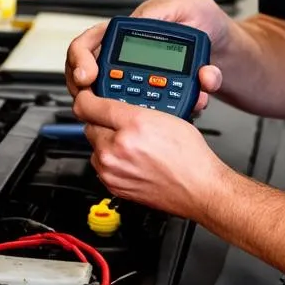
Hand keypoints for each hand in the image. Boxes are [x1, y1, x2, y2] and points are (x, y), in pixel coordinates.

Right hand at [65, 0, 228, 112]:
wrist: (228, 43)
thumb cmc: (204, 17)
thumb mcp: (183, 2)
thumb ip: (159, 11)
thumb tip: (137, 23)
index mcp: (124, 31)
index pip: (86, 46)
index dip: (78, 62)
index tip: (87, 77)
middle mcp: (126, 58)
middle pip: (90, 82)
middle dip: (93, 97)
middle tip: (104, 106)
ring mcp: (141, 80)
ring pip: (119, 103)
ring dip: (133, 110)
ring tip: (155, 108)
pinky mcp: (159, 98)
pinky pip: (152, 112)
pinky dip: (168, 114)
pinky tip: (189, 104)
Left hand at [73, 90, 233, 220]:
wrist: (198, 187)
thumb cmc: (189, 156)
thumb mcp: (166, 116)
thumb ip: (134, 107)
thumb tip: (114, 104)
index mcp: (132, 125)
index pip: (89, 105)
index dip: (86, 97)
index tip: (86, 97)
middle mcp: (117, 148)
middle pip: (90, 125)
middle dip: (102, 122)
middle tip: (121, 123)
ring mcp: (112, 169)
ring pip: (94, 146)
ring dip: (105, 142)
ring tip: (130, 144)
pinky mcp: (113, 185)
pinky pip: (101, 165)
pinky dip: (110, 160)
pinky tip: (129, 159)